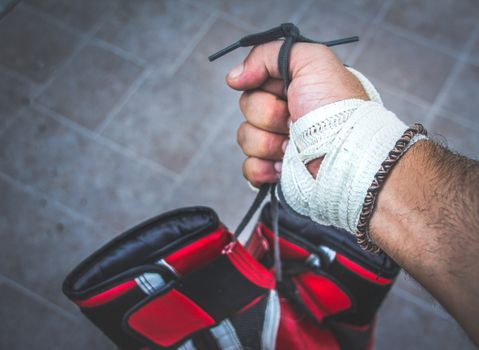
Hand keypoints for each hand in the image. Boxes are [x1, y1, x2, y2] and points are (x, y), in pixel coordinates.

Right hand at [226, 41, 367, 186]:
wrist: (346, 155)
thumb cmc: (336, 108)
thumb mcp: (311, 61)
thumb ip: (269, 54)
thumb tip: (234, 77)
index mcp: (292, 87)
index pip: (255, 81)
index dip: (259, 84)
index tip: (280, 89)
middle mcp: (284, 113)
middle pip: (247, 108)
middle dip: (268, 115)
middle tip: (294, 119)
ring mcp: (278, 143)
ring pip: (245, 138)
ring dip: (267, 143)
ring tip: (292, 146)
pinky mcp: (276, 169)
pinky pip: (249, 167)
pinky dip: (261, 168)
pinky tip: (280, 166)